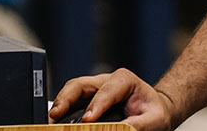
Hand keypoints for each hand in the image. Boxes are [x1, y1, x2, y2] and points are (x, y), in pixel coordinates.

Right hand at [49, 68, 174, 128]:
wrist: (155, 110)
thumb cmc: (154, 112)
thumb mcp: (154, 120)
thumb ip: (138, 125)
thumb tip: (122, 129)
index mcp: (124, 80)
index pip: (107, 90)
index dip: (96, 104)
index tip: (88, 119)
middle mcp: (106, 80)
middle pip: (81, 84)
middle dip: (66, 98)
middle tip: (56, 116)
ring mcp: (94, 89)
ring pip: (72, 90)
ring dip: (60, 104)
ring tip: (51, 121)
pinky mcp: (87, 100)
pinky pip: (71, 101)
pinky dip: (62, 111)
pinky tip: (56, 122)